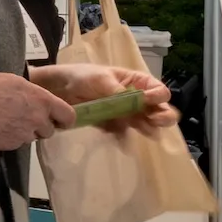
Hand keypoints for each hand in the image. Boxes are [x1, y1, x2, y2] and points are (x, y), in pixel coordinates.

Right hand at [0, 72, 73, 147]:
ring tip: (7, 120)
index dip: (64, 119)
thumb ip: (32, 93)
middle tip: (24, 116)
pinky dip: (11, 137)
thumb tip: (39, 100)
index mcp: (41, 100)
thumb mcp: (14, 80)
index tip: (58, 119)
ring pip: (32, 137)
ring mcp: (23, 135)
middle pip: (49, 130)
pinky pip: (17, 143)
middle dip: (40, 125)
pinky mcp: (9, 145)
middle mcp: (36, 120)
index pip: (68, 116)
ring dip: (25, 131)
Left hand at [30, 63, 177, 131]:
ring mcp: (126, 114)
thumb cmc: (82, 76)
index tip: (148, 101)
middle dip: (163, 117)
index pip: (159, 91)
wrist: (59, 90)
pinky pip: (124, 135)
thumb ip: (118, 90)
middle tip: (154, 121)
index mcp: (137, 82)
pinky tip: (124, 144)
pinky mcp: (114, 126)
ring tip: (146, 133)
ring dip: (148, 129)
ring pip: (146, 124)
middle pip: (160, 110)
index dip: (158, 97)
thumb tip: (138, 100)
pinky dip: (125, 140)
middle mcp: (137, 99)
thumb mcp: (101, 78)